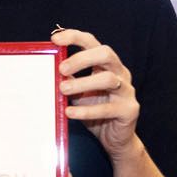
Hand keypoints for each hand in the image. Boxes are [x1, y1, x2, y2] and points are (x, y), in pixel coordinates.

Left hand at [52, 28, 138, 158]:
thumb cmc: (95, 111)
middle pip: (106, 54)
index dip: (75, 37)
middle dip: (82, 58)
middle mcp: (120, 73)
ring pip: (109, 79)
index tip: (55, 39)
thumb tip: (47, 71)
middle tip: (61, 69)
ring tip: (63, 89)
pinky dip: (86, 110)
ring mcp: (127, 91)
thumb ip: (68, 81)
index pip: (92, 43)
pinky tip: (69, 112)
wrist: (115, 139)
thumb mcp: (79, 93)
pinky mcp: (129, 110)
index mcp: (107, 65)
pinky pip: (107, 108)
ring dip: (83, 83)